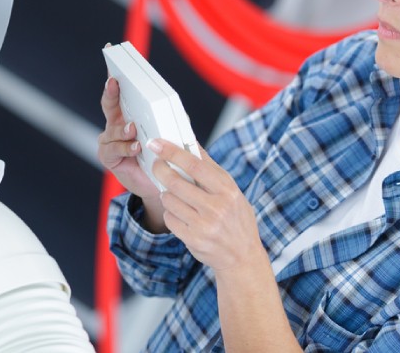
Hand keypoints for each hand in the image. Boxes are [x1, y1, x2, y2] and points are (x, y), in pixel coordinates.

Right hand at [97, 75, 159, 201]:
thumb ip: (171, 123)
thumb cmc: (161, 156)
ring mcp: (110, 141)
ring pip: (112, 130)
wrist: (157, 184)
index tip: (114, 67)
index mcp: (129, 115)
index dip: (116, 80)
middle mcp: (116, 125)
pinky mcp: (109, 157)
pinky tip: (136, 147)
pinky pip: (114, 150)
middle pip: (109, 104)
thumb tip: (182, 114)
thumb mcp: (169, 136)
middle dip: (111, 92)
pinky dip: (125, 147)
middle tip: (114, 83)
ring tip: (133, 128)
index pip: (122, 94)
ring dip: (123, 129)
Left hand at [149, 139, 265, 272]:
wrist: (242, 255)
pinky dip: (170, 213)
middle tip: (157, 165)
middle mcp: (216, 207)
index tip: (157, 144)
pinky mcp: (192, 239)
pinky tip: (179, 213)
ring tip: (175, 195)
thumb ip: (211, 169)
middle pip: (176, 182)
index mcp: (227, 190)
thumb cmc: (236, 218)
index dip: (172, 152)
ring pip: (169, 200)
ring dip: (167, 194)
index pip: (194, 165)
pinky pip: (169, 218)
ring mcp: (203, 224)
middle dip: (161, 170)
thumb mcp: (232, 191)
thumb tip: (192, 144)